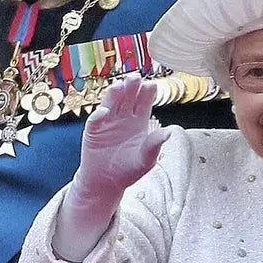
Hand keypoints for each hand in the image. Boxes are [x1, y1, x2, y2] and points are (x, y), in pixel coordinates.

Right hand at [75, 75, 170, 200]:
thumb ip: (154, 145)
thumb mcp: (146, 160)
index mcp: (139, 121)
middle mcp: (123, 117)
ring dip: (115, 94)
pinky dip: (99, 115)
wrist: (107, 183)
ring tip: (120, 86)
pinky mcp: (93, 132)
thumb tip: (169, 132)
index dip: (147, 93)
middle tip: (135, 78)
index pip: (144, 102)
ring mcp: (107, 122)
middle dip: (131, 88)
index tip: (151, 85)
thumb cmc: (128, 171)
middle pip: (128, 98)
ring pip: (111, 103)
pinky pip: (95, 120)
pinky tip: (105, 112)